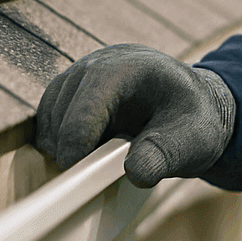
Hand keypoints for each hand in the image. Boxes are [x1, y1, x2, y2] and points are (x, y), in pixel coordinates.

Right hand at [35, 44, 236, 188]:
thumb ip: (165, 155)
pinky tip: (84, 155)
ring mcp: (82, 74)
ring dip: (62, 146)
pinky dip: (58, 141)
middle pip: (60, 112)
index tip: (82, 177)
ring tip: (94, 163)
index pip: (86, 107)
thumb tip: (133, 173)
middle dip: (70, 149)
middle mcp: (99, 63)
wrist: (192, 108)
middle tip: (94, 176)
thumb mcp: (193, 140)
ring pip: (49, 116)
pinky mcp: (72, 90)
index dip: (77, 146)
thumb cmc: (193, 120)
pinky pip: (48, 118)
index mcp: (129, 67)